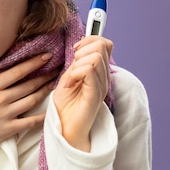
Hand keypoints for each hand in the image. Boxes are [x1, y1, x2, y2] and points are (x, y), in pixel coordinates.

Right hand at [0, 52, 58, 166]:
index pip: (16, 72)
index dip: (32, 63)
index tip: (45, 56)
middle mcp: (0, 99)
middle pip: (27, 85)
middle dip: (43, 76)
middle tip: (57, 69)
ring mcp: (6, 114)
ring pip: (31, 100)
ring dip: (44, 92)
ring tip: (54, 85)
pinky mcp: (9, 129)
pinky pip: (30, 122)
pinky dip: (42, 116)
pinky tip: (51, 110)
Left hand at [52, 36, 112, 150]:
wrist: (65, 129)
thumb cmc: (65, 105)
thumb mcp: (68, 76)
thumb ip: (77, 62)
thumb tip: (80, 45)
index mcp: (100, 72)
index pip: (104, 43)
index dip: (89, 40)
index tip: (75, 51)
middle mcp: (105, 77)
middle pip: (101, 46)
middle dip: (82, 50)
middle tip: (72, 67)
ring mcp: (102, 85)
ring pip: (94, 56)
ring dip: (76, 65)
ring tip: (70, 79)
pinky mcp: (96, 94)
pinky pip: (89, 70)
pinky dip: (74, 73)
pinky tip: (69, 84)